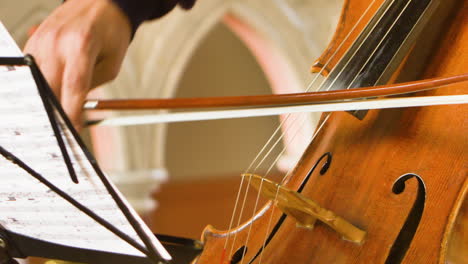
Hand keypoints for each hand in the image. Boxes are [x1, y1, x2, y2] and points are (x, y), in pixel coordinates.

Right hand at [24, 0, 131, 129]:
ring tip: (52, 119)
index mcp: (81, 45)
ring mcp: (41, 40)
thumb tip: (75, 109)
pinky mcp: (33, 42)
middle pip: (48, 88)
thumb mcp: (112, 64)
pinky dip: (38, 87)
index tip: (72, 132)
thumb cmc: (110, 33)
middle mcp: (56, 42)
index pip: (73, 88)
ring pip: (35, 82)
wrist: (100, 3)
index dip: (71, 114)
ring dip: (44, 102)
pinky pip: (31, 72)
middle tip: (61, 132)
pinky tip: (46, 97)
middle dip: (54, 113)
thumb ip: (93, 87)